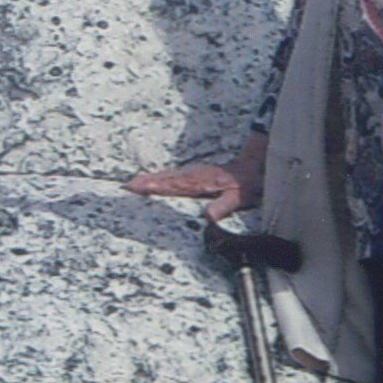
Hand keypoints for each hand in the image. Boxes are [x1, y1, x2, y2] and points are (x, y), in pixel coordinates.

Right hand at [128, 134, 266, 223]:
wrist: (255, 165)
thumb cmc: (246, 184)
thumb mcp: (238, 198)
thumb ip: (222, 207)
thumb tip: (206, 216)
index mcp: (200, 182)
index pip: (173, 186)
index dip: (155, 187)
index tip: (138, 187)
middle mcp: (193, 176)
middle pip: (166, 179)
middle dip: (146, 182)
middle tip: (126, 187)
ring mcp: (193, 173)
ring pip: (168, 176)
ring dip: (150, 180)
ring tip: (132, 184)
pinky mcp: (195, 174)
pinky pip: (173, 176)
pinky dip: (160, 178)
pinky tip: (154, 181)